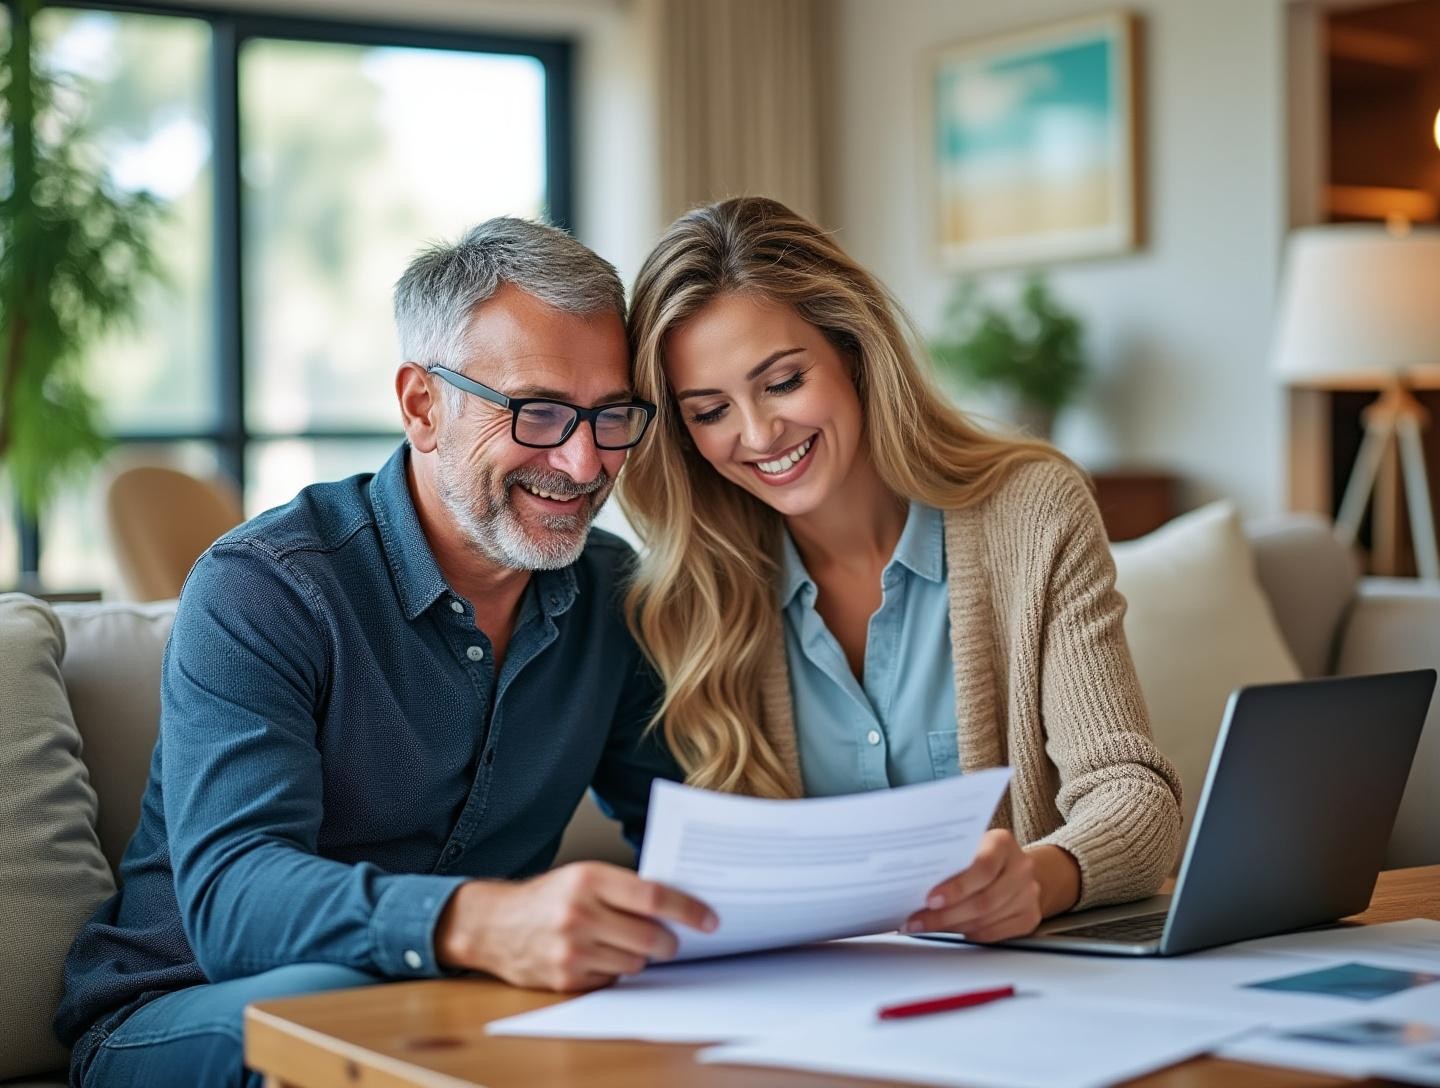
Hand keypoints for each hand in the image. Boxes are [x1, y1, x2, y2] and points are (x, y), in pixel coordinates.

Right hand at [434, 861, 716, 991]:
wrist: (494, 924)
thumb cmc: (548, 897)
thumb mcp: (583, 876)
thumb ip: (625, 888)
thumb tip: (677, 905)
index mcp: (589, 879)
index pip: (654, 897)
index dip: (688, 910)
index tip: (709, 919)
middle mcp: (579, 913)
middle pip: (650, 937)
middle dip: (670, 942)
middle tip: (672, 940)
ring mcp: (571, 950)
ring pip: (635, 963)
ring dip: (640, 957)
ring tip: (622, 943)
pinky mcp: (565, 979)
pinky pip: (612, 981)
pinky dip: (614, 971)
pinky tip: (599, 956)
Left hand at [902, 830, 1050, 942]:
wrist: (1014, 866)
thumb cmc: (979, 854)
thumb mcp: (966, 845)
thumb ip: (948, 858)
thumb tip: (908, 880)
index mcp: (1002, 843)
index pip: (982, 868)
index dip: (956, 888)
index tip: (930, 899)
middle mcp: (1021, 868)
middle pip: (983, 901)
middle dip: (945, 916)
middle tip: (916, 922)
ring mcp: (1029, 895)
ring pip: (986, 921)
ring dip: (951, 927)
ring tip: (924, 926)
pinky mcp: (1029, 918)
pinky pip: (994, 934)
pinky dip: (968, 934)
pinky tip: (949, 931)